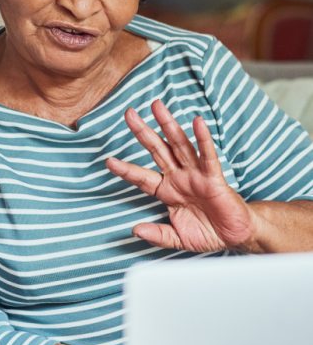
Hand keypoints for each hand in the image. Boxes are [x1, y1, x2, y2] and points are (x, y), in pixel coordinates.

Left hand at [105, 100, 255, 251]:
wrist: (236, 236)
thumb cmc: (208, 233)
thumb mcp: (177, 238)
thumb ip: (158, 234)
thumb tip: (135, 231)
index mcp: (167, 191)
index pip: (142, 177)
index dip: (126, 169)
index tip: (108, 161)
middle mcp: (179, 177)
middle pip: (157, 150)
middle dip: (142, 131)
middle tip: (128, 113)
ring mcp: (196, 175)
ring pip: (180, 145)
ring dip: (168, 125)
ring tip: (157, 106)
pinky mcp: (214, 178)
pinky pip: (207, 156)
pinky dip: (203, 139)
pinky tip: (197, 122)